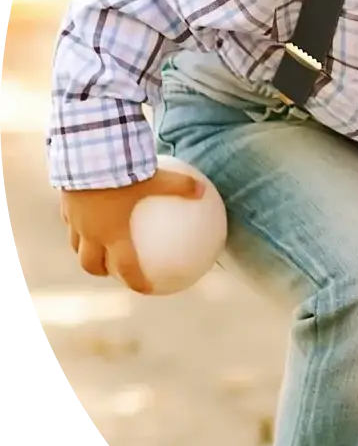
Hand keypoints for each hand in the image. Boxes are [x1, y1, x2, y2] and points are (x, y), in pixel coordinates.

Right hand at [60, 164, 203, 293]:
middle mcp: (91, 232)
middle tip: (112, 271)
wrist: (84, 155)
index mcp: (114, 233)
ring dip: (85, 250)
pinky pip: (70, 220)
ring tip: (95, 248)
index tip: (145, 290)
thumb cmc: (122, 171)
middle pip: (90, 263)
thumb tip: (204, 190)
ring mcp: (74, 220)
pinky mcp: (65, 204)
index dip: (136, 281)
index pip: (126, 267)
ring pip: (76, 244)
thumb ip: (181, 186)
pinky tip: (87, 214)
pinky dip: (79, 224)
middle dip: (101, 270)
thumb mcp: (157, 178)